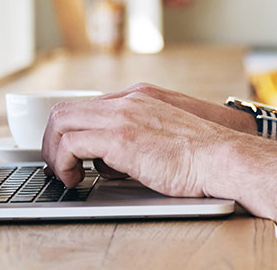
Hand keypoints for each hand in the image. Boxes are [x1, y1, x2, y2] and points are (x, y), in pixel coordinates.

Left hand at [40, 86, 240, 196]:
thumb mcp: (165, 136)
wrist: (223, 157)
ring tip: (64, 175)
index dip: (70, 130)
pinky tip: (75, 180)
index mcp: (139, 96)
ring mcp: (123, 116)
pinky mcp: (120, 138)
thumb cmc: (203, 156)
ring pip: (62, 122)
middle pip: (66, 109)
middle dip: (53, 140)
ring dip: (54, 152)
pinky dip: (64, 163)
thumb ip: (139, 137)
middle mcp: (128, 100)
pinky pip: (72, 144)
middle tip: (59, 166)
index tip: (68, 153)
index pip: (88, 105)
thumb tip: (113, 161)